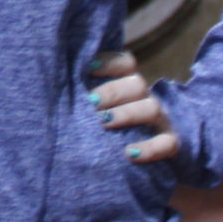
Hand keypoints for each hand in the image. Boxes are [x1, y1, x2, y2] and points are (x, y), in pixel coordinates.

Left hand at [88, 50, 178, 165]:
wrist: (141, 159)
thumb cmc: (104, 125)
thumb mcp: (95, 106)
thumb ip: (81, 94)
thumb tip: (52, 85)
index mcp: (126, 83)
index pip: (125, 62)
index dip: (109, 62)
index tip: (87, 68)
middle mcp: (144, 98)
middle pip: (136, 84)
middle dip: (111, 92)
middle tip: (90, 102)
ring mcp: (160, 121)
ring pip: (151, 108)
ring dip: (126, 114)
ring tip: (104, 123)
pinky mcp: (170, 144)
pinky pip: (167, 144)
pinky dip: (149, 148)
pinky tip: (129, 153)